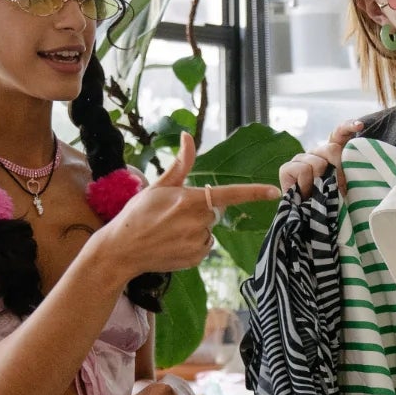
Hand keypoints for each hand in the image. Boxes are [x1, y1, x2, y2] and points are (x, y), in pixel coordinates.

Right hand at [102, 133, 278, 273]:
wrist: (121, 250)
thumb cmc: (138, 213)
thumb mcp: (158, 185)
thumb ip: (180, 163)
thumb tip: (187, 135)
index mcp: (189, 200)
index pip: (229, 194)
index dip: (253, 192)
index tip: (274, 191)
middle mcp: (197, 222)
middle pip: (215, 211)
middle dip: (201, 209)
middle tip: (173, 214)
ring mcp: (197, 243)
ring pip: (210, 230)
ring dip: (197, 228)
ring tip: (170, 230)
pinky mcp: (195, 259)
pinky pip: (204, 247)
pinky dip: (194, 244)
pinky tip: (173, 243)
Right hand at [278, 119, 362, 197]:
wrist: (312, 222)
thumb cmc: (331, 204)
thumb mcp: (345, 186)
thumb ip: (347, 170)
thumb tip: (352, 159)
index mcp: (330, 153)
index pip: (339, 132)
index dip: (348, 126)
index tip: (359, 125)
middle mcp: (315, 152)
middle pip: (331, 149)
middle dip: (337, 170)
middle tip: (338, 187)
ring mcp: (300, 159)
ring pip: (317, 162)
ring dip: (321, 181)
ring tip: (319, 193)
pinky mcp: (286, 168)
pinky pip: (303, 170)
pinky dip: (307, 184)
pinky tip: (305, 193)